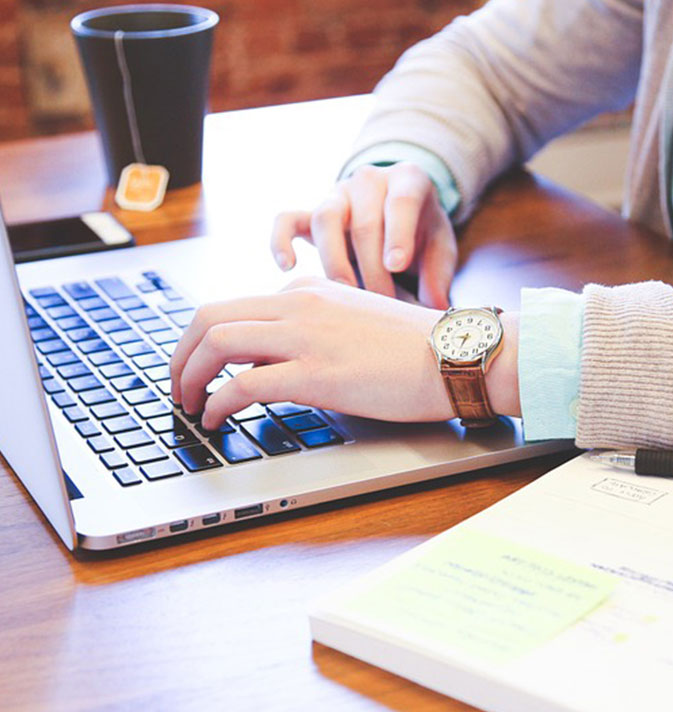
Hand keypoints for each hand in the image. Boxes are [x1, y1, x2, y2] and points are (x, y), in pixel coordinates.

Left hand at [170, 277, 450, 429]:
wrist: (456, 354)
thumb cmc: (415, 347)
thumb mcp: (354, 322)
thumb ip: (312, 331)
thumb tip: (272, 362)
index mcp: (309, 291)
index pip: (236, 308)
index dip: (205, 342)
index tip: (200, 367)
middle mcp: (299, 304)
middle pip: (210, 317)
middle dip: (181, 354)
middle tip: (177, 385)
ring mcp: (306, 336)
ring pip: (216, 343)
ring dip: (188, 376)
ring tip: (188, 405)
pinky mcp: (316, 373)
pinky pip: (243, 384)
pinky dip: (216, 403)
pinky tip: (216, 420)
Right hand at [271, 162, 456, 308]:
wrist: (398, 212)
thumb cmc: (422, 232)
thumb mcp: (440, 247)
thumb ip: (439, 274)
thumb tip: (435, 308)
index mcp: (408, 180)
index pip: (401, 201)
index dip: (398, 234)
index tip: (396, 265)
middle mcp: (369, 181)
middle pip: (364, 222)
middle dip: (372, 268)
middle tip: (382, 304)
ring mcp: (337, 195)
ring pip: (325, 219)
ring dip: (335, 262)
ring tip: (347, 295)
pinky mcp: (311, 213)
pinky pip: (287, 220)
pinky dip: (281, 240)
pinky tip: (288, 267)